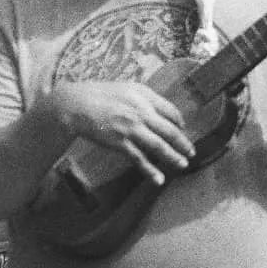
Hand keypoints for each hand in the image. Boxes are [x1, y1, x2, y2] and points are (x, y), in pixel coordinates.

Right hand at [46, 80, 194, 185]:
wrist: (75, 104)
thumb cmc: (100, 95)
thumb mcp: (126, 88)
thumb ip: (145, 98)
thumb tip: (161, 110)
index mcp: (144, 96)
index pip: (171, 111)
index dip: (180, 122)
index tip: (183, 130)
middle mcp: (141, 111)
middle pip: (170, 130)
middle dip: (183, 143)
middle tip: (191, 153)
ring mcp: (131, 128)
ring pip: (159, 145)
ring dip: (173, 157)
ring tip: (183, 165)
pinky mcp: (119, 142)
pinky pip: (139, 158)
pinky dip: (150, 170)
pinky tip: (158, 179)